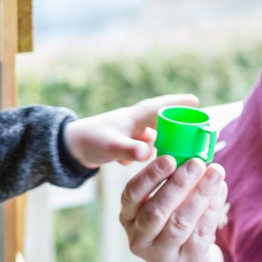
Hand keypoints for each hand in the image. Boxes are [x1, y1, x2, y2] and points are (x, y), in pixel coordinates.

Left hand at [63, 94, 198, 168]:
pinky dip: (146, 150)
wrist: (65, 149)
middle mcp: (131, 122)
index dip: (179, 103)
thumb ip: (130, 149)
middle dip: (176, 122)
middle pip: (159, 120)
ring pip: (150, 133)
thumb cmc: (89, 142)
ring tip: (177, 147)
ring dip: (163, 138)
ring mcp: (125, 132)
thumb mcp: (111, 146)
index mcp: (133, 118)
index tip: (196, 101)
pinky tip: (148, 160)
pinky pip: (138, 145)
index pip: (161, 107)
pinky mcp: (118, 143)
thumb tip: (150, 151)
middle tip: (194, 126)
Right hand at [119, 155, 228, 261]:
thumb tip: (192, 151)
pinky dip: (212, 209)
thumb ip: (170, 183)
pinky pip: (200, 233)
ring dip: (199, 195)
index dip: (149, 176)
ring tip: (215, 172)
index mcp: (128, 218)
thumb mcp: (163, 206)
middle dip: (178, 184)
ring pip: (179, 223)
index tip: (169, 158)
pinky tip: (220, 190)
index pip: (131, 195)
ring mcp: (161, 254)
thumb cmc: (174, 224)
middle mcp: (139, 239)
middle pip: (156, 211)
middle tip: (197, 163)